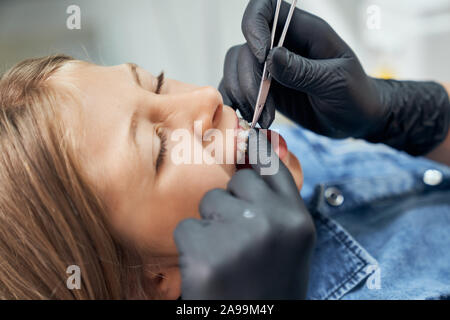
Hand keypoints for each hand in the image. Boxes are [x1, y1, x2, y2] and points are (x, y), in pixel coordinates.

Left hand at [174, 130, 315, 299]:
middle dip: (230, 203)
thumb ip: (276, 202)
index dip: (256, 149)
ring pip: (208, 203)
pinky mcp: (206, 256)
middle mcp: (273, 223)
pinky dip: (193, 248)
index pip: (272, 165)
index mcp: (297, 220)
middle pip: (235, 182)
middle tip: (237, 238)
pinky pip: (187, 228)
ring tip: (225, 258)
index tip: (245, 136)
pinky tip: (209, 272)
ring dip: (211, 226)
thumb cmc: (270, 285)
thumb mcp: (289, 244)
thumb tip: (257, 150)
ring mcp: (239, 238)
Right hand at [220, 0, 449, 154]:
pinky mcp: (266, 90)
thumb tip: (270, 57)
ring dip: (243, 94)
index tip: (261, 56)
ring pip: (237, 69)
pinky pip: (240, 90)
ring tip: (262, 117)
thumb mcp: (336, 82)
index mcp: (303, 31)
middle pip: (244, 48)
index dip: (254, 25)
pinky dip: (241, 104)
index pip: (266, 8)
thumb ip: (303, 70)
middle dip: (247, 77)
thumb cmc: (356, 95)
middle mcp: (282, 46)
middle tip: (259, 104)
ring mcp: (271, 69)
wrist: (357, 120)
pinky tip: (256, 119)